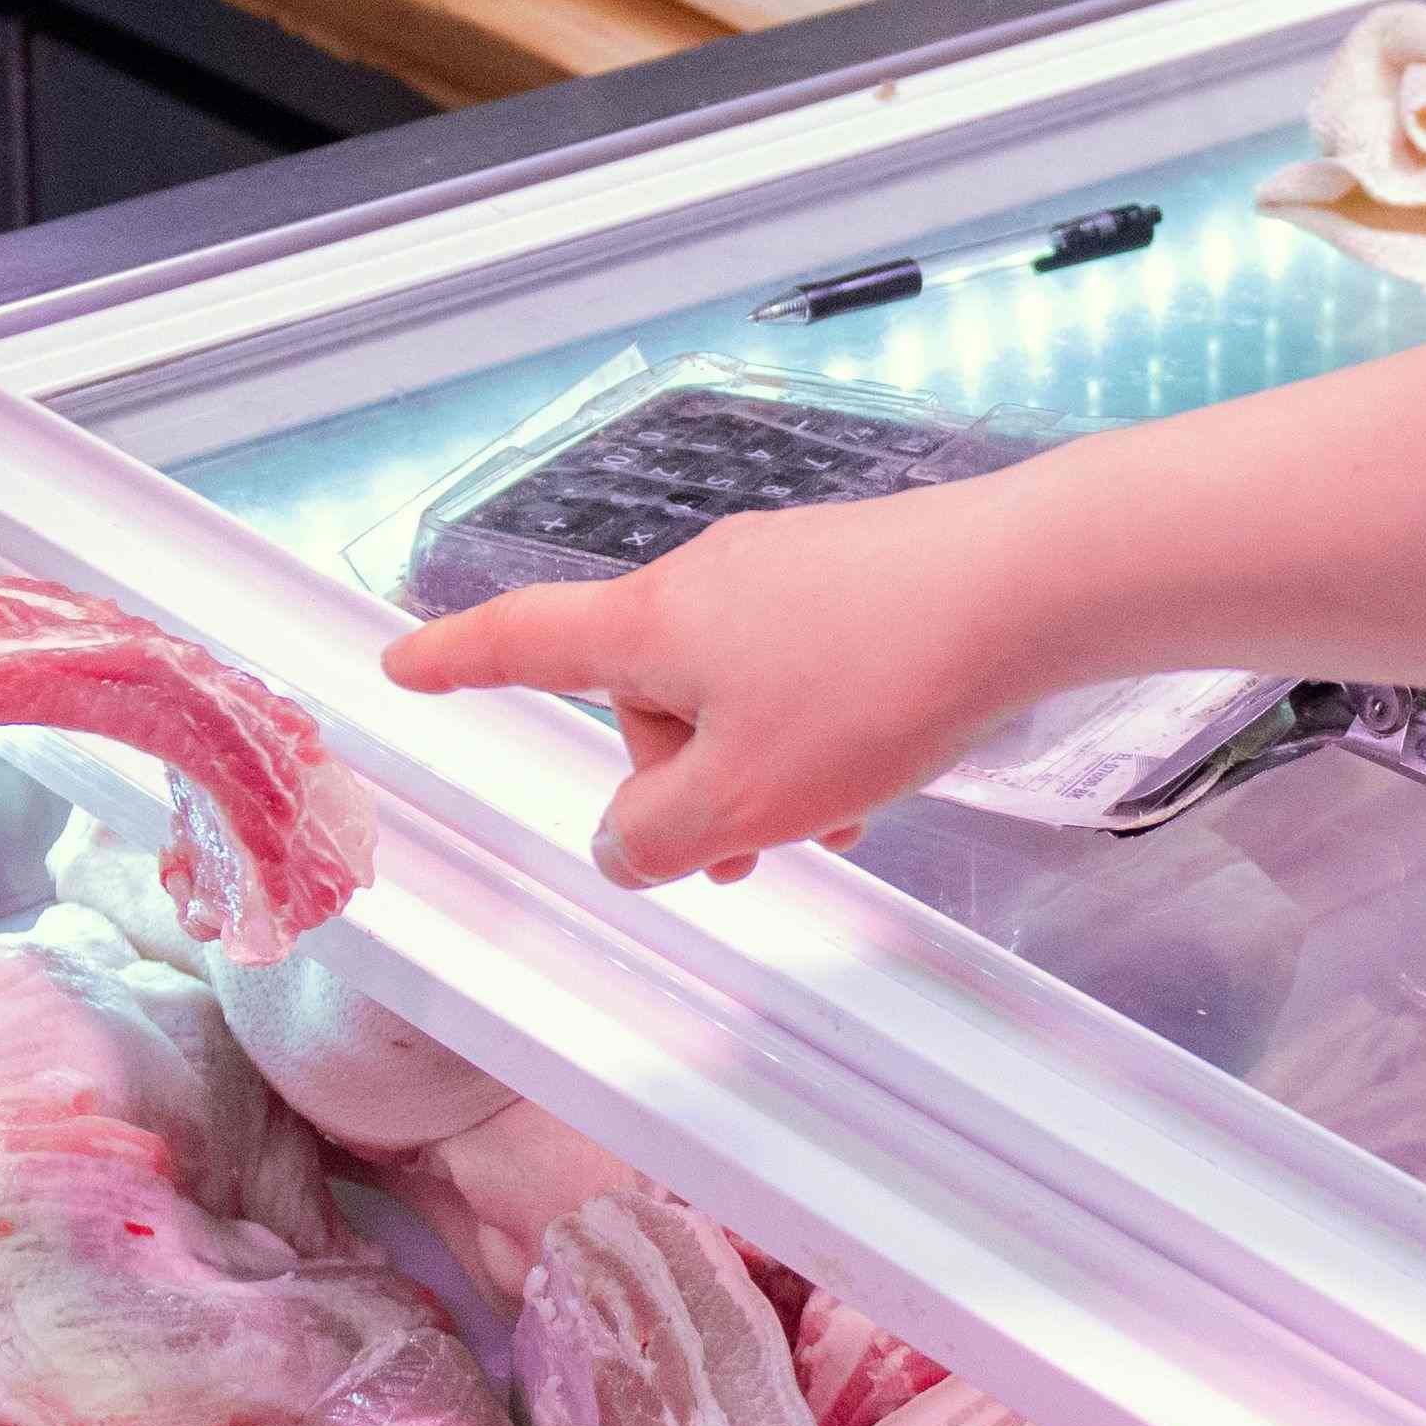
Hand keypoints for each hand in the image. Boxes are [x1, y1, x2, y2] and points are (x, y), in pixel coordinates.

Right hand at [372, 472, 1062, 886]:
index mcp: (648, 625)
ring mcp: (784, 570)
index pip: (523, 642)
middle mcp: (703, 580)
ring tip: (842, 820)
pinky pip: (802, 669)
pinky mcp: (856, 575)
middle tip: (757, 856)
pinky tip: (880, 770)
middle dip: (687, 785)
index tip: (402, 665)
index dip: (456, 662)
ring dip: (767, 770)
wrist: (1023, 585)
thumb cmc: (870, 687)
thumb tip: (621, 842)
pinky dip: (818, 730)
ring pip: (735, 695)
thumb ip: (658, 837)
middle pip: (649, 699)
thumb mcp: (744, 800)